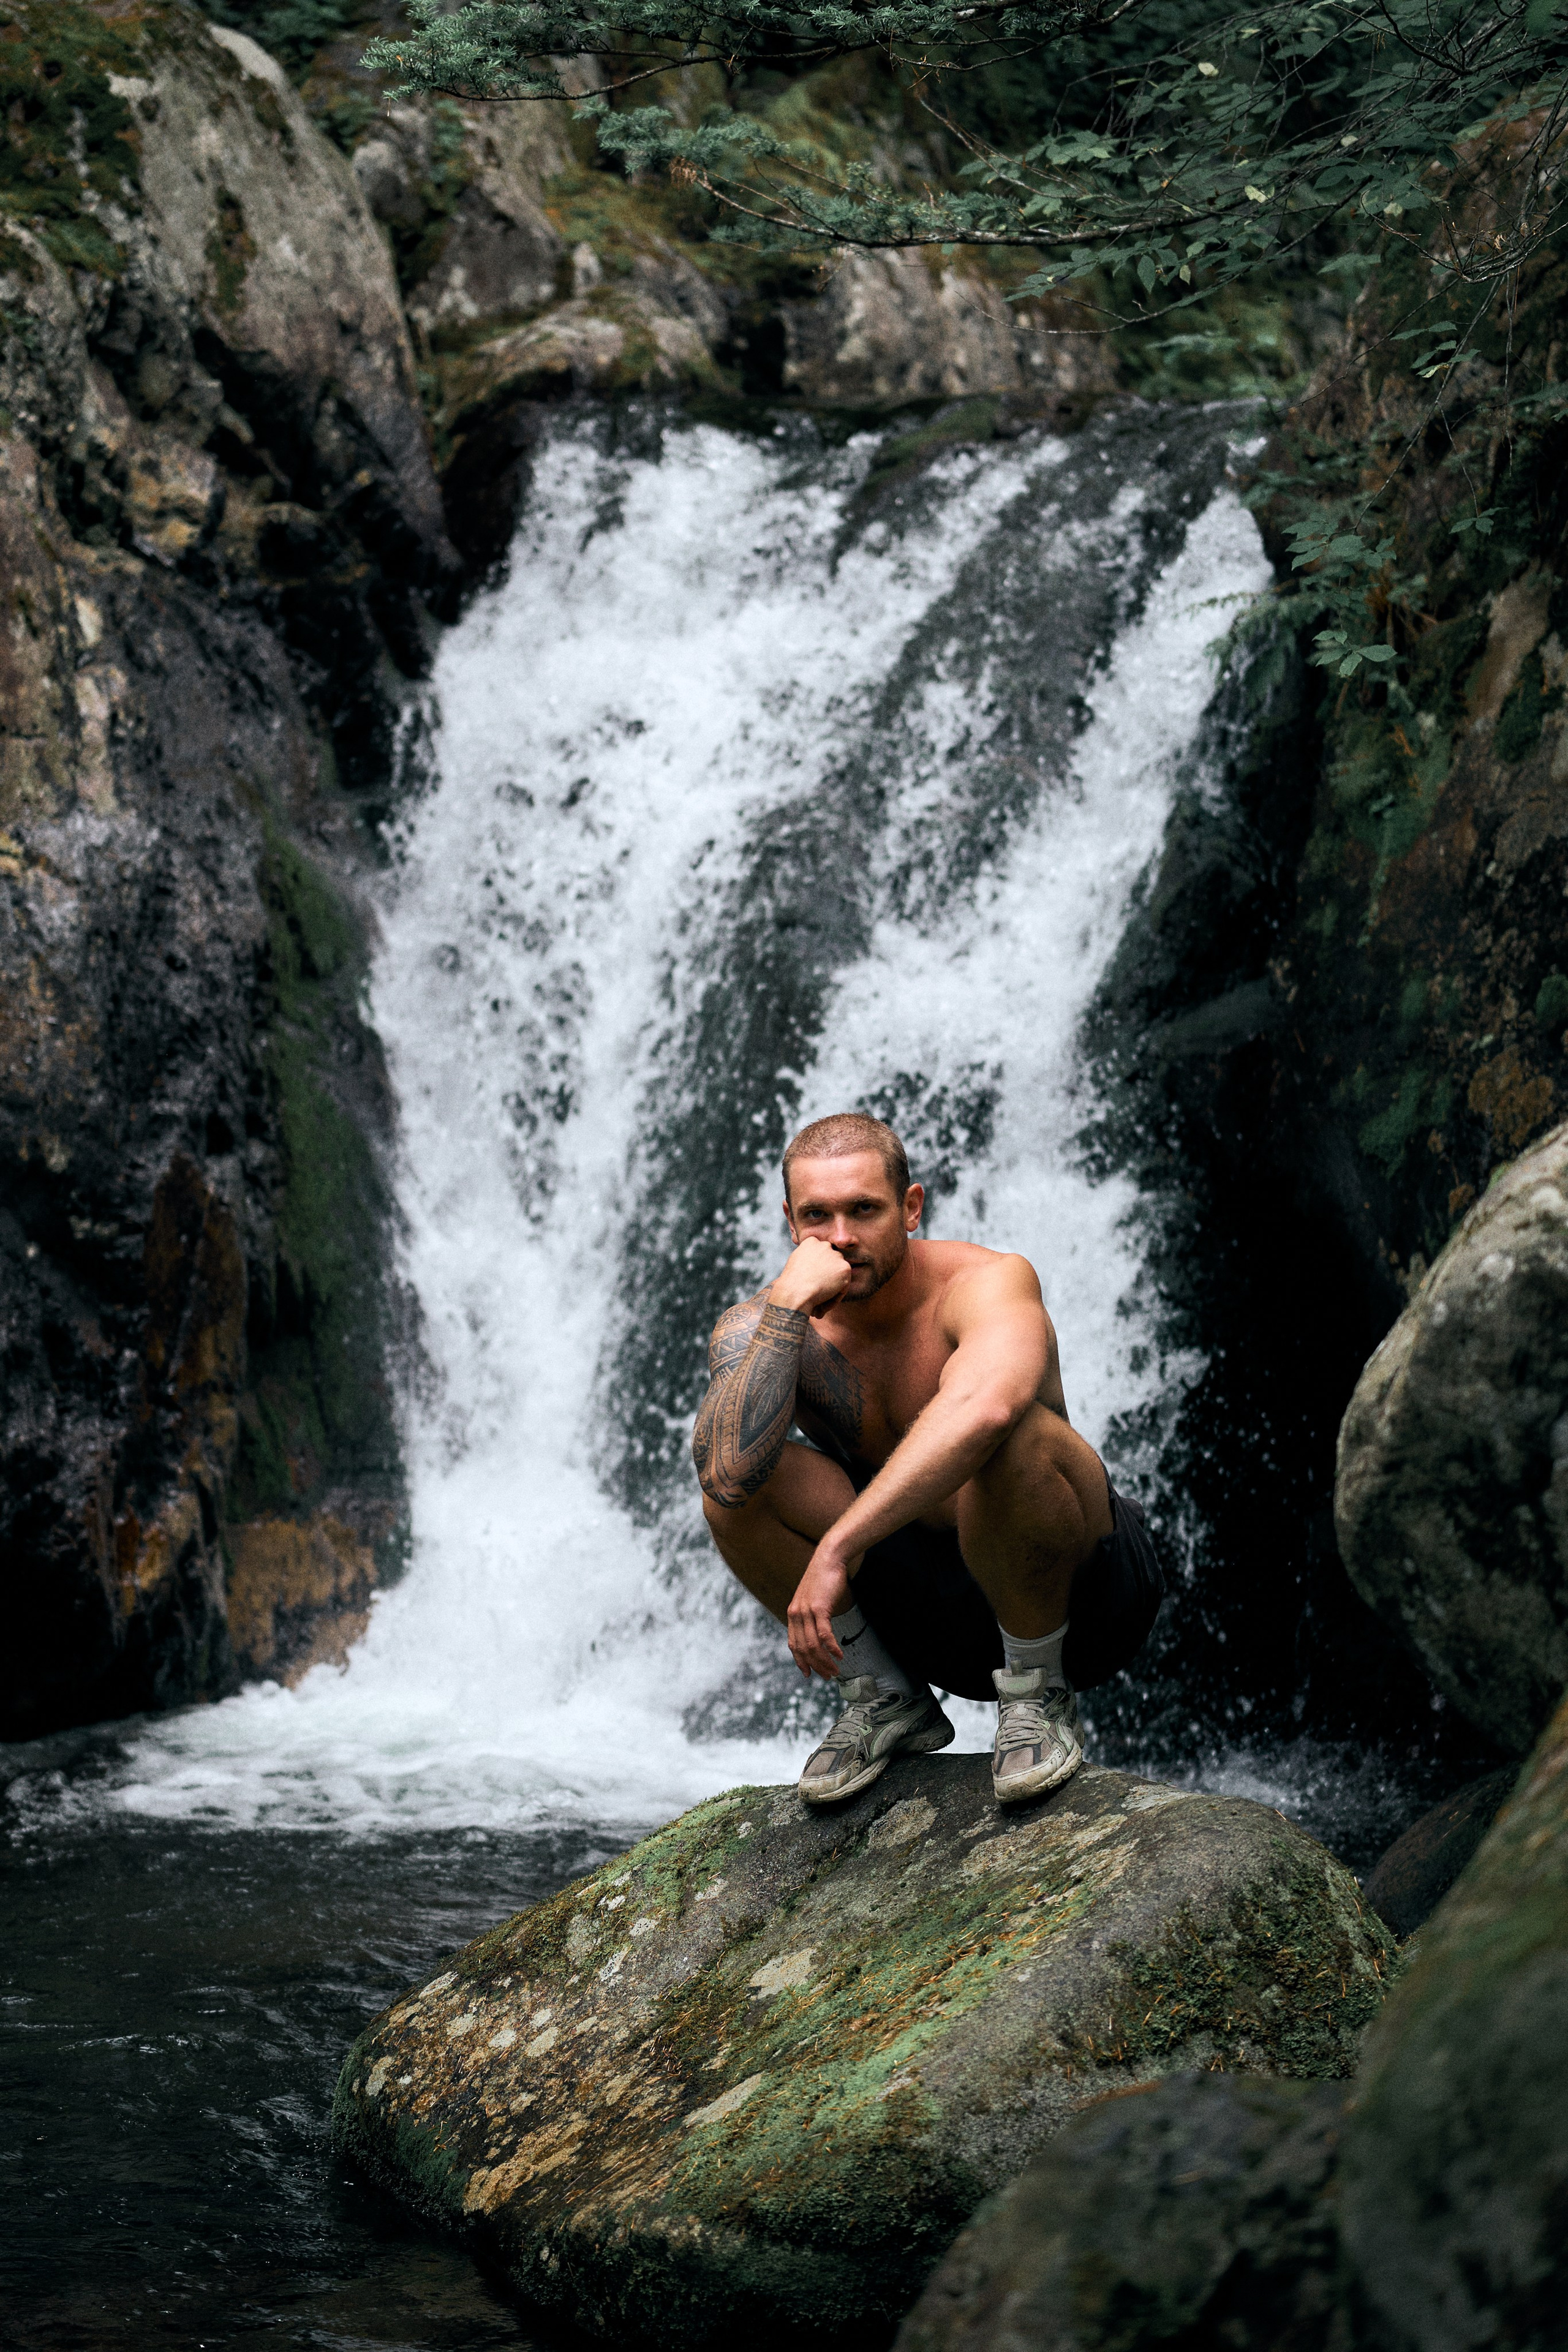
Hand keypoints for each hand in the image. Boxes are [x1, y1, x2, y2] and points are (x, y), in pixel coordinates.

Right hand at [769, 1237, 853, 1316]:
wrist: (795, 1292)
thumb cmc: (791, 1283)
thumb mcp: (795, 1263)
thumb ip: (808, 1259)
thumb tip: (817, 1267)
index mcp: (811, 1241)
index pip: (821, 1252)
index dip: (818, 1268)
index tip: (812, 1280)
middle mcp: (825, 1245)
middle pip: (832, 1261)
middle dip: (828, 1274)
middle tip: (818, 1290)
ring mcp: (836, 1256)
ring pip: (839, 1273)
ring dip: (833, 1286)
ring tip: (820, 1300)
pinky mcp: (845, 1268)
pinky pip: (844, 1285)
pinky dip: (836, 1296)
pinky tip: (824, 1303)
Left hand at [787, 1541, 859, 1678]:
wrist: (829, 1558)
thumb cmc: (823, 1578)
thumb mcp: (812, 1598)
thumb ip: (810, 1615)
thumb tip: (818, 1631)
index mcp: (792, 1614)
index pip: (793, 1644)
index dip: (800, 1661)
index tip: (808, 1674)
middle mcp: (796, 1614)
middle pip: (803, 1649)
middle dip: (816, 1666)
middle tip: (828, 1676)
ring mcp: (806, 1611)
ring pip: (813, 1645)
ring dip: (825, 1661)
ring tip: (836, 1670)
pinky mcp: (819, 1608)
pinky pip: (824, 1634)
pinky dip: (832, 1648)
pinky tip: (839, 1655)